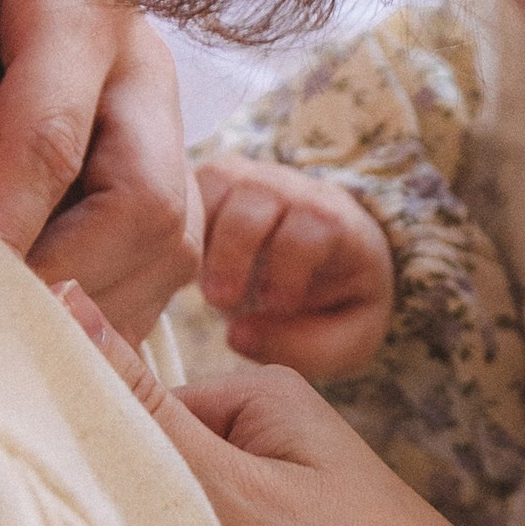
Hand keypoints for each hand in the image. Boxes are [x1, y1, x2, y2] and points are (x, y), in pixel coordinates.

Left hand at [0, 0, 201, 341]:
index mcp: (84, 8)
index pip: (54, 138)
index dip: (6, 218)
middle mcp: (142, 74)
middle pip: (149, 210)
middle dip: (71, 278)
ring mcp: (157, 123)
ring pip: (172, 247)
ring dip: (98, 303)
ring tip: (12, 337)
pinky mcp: (153, 160)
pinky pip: (162, 260)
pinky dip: (108, 304)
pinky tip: (43, 325)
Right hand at [197, 154, 394, 379]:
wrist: (327, 272)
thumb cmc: (337, 309)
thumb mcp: (343, 343)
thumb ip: (301, 346)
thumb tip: (234, 335)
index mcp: (339, 222)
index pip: (314, 223)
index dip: (287, 267)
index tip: (275, 306)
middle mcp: (296, 189)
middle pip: (257, 195)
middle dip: (233, 251)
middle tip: (221, 302)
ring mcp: (254, 178)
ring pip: (217, 182)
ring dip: (201, 237)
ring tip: (204, 285)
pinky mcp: (218, 182)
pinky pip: (189, 186)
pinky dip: (181, 226)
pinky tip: (186, 267)